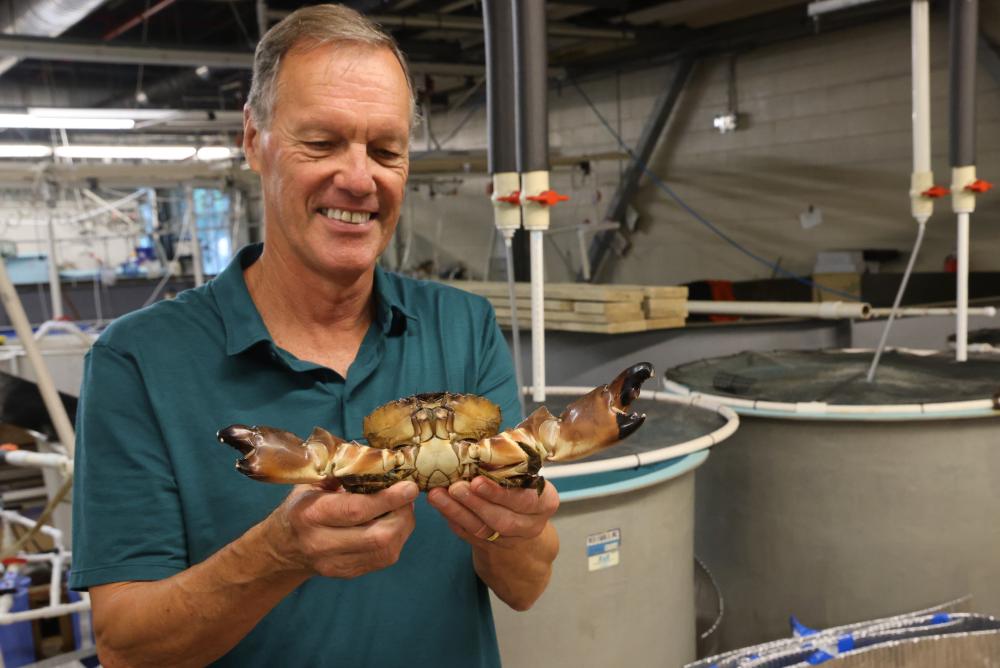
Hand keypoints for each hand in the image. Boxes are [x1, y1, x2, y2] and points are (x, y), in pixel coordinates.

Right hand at [264, 480, 418, 578]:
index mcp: (310, 514)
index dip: (388, 499)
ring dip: (403, 527)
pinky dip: (396, 539)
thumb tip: (380, 459)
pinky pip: (383, 559)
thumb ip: (343, 472)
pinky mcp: (348, 573)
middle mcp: (322, 543)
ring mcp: (335, 564)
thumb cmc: (301, 506)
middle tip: (406, 496)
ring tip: (401, 508)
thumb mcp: (312, 482)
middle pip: (378, 536)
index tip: (409, 487)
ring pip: (386, 552)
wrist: (282, 548)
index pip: (356, 510)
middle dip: (402, 515)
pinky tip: (392, 523)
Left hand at [427, 477, 558, 548]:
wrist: (524, 525)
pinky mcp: (488, 545)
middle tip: (455, 487)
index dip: (500, 493)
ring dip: (457, 511)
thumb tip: (479, 448)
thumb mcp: (525, 475)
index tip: (477, 480)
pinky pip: (468, 534)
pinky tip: (440, 505)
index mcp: (544, 502)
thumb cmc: (523, 488)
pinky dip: (452, 518)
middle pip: (502, 519)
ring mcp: (509, 539)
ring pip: (482, 529)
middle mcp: (529, 524)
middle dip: (476, 503)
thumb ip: (508, 465)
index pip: (525, 500)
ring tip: (438, 495)